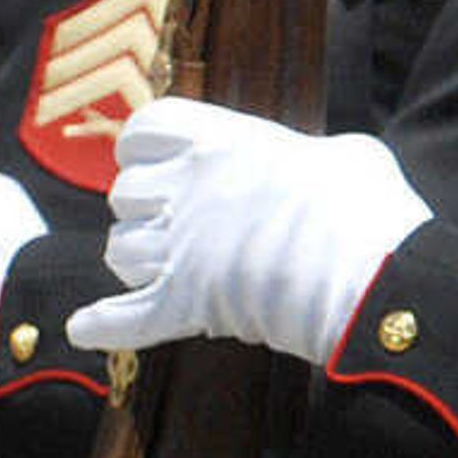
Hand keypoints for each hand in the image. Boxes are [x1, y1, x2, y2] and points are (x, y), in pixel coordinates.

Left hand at [62, 99, 429, 361]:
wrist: (373, 275)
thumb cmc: (370, 208)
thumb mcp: (350, 154)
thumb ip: (316, 154)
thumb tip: (324, 165)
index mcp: (225, 143)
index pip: (145, 129)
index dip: (140, 146)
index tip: (152, 161)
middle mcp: (191, 189)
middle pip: (124, 194)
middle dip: (142, 210)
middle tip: (174, 225)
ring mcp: (184, 248)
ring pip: (120, 251)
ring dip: (135, 262)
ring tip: (159, 270)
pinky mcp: (188, 305)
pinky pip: (126, 319)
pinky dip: (103, 326)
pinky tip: (84, 329)